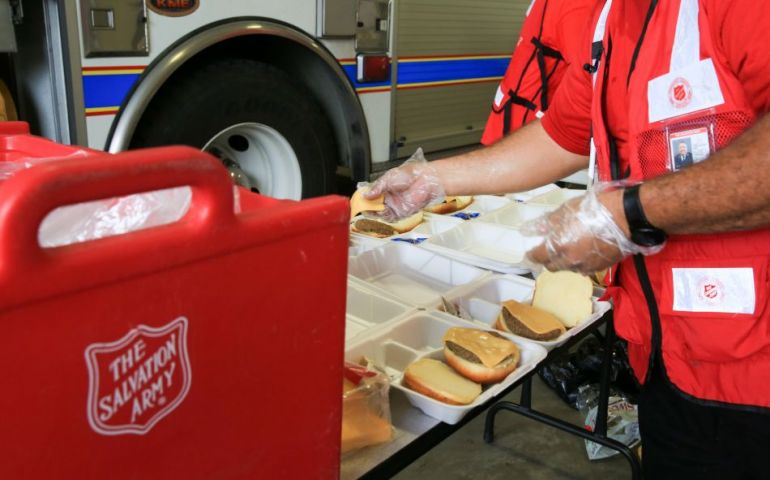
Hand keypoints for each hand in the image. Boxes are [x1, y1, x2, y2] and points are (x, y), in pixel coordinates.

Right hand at [363, 148, 444, 221]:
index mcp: (386, 187)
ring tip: (366, 210)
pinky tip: (376, 213)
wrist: (425, 180)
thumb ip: (377, 187)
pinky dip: (382, 217)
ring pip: (380, 212)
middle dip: (366, 206)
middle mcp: (390, 197)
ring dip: (372, 212)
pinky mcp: (401, 212)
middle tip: (359, 206)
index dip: (364, 197)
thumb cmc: (411, 174)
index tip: (357, 199)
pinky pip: (389, 217)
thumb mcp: (388, 178)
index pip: (371, 194)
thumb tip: (366, 195)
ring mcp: (395, 205)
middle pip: (374, 205)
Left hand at [523, 187, 660, 274]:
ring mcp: (586, 266)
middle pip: (552, 266)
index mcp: (558, 247)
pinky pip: (584, 269)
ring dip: (565, 261)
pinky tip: (584, 252)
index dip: (532, 255)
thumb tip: (532, 229)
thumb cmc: (594, 209)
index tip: (531, 251)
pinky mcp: (600, 267)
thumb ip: (548, 223)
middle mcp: (570, 261)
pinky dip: (580, 263)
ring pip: (569, 269)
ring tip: (569, 248)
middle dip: (548, 259)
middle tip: (549, 249)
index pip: (537, 257)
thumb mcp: (566, 210)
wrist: (626, 217)